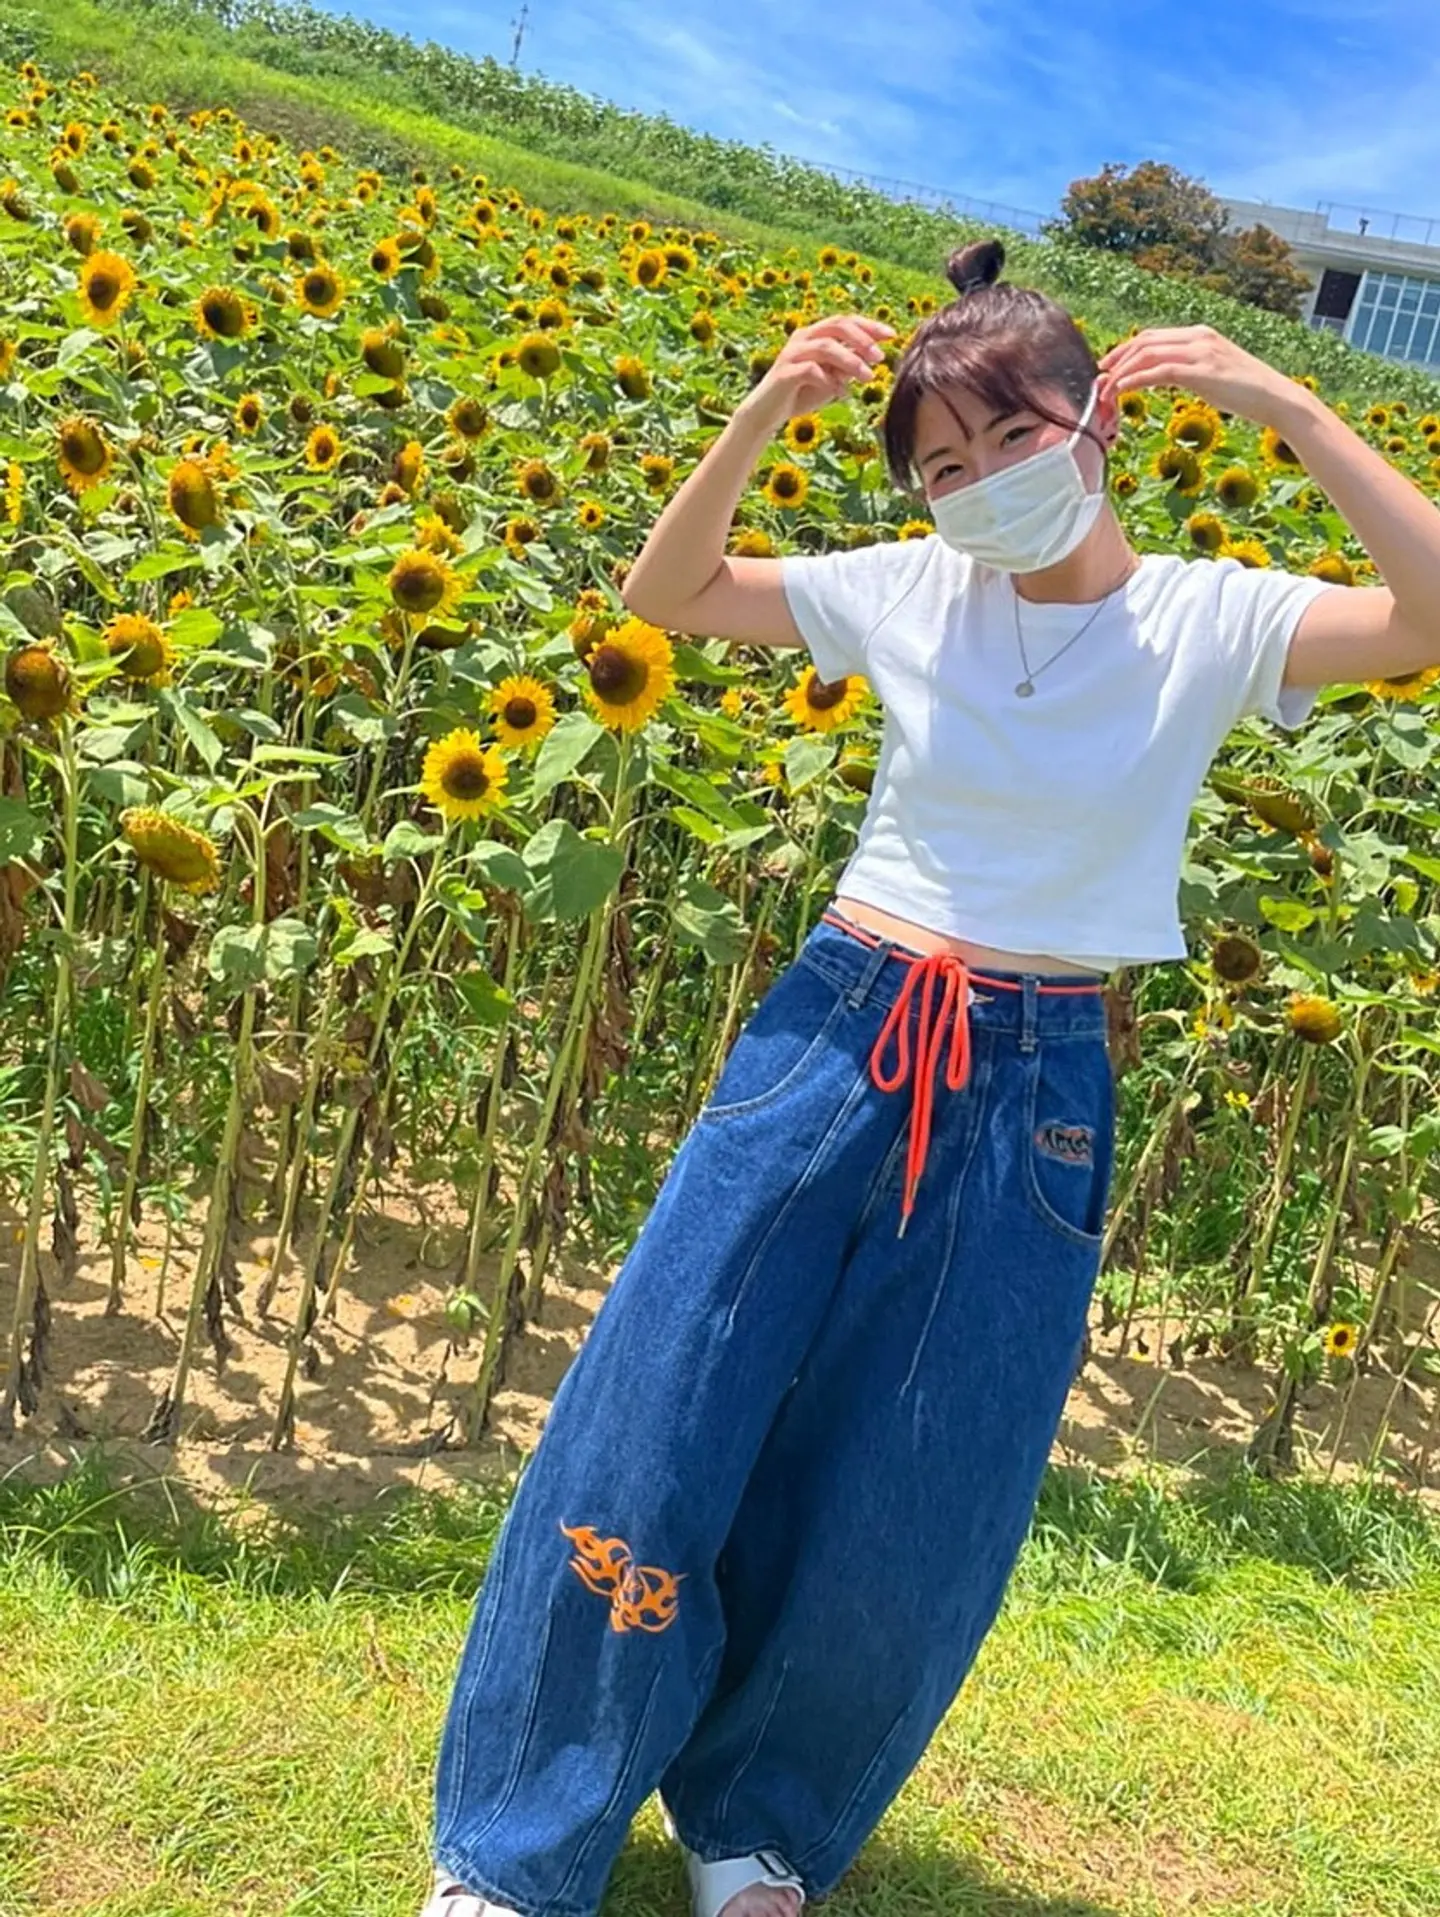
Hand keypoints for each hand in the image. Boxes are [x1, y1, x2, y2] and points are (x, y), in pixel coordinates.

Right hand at [753, 314, 896, 423]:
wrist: (767, 413)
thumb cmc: (800, 394)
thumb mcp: (831, 379)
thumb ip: (847, 367)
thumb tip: (872, 359)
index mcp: (814, 334)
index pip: (845, 321)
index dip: (869, 325)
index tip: (892, 335)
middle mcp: (802, 337)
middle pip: (836, 325)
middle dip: (862, 339)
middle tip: (879, 356)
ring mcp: (792, 353)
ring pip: (826, 346)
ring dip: (851, 361)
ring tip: (869, 378)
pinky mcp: (784, 372)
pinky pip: (811, 370)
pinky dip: (830, 380)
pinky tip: (841, 394)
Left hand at [1096, 324, 1315, 432]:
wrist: (1276, 398)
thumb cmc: (1247, 392)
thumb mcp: (1213, 374)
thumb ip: (1190, 369)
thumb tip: (1167, 377)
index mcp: (1199, 335)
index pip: (1152, 336)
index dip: (1125, 351)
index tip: (1108, 368)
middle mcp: (1198, 337)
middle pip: (1144, 341)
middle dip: (1116, 360)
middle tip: (1099, 379)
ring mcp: (1200, 352)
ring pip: (1146, 355)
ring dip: (1120, 373)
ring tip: (1105, 392)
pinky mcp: (1201, 371)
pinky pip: (1157, 372)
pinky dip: (1134, 380)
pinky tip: (1121, 391)